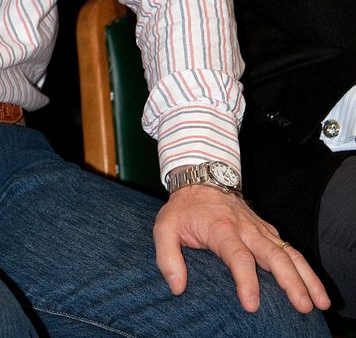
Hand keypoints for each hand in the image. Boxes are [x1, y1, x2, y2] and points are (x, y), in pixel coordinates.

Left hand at [153, 185, 330, 314]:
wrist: (201, 178)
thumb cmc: (184, 209)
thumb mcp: (165, 227)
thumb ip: (167, 256)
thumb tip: (177, 286)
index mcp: (221, 228)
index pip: (237, 256)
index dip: (245, 280)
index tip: (252, 304)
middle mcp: (246, 228)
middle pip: (273, 254)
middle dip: (290, 281)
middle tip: (302, 305)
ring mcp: (260, 229)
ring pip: (288, 252)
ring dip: (306, 276)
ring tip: (319, 302)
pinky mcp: (267, 231)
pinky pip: (290, 249)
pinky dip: (305, 268)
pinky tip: (314, 288)